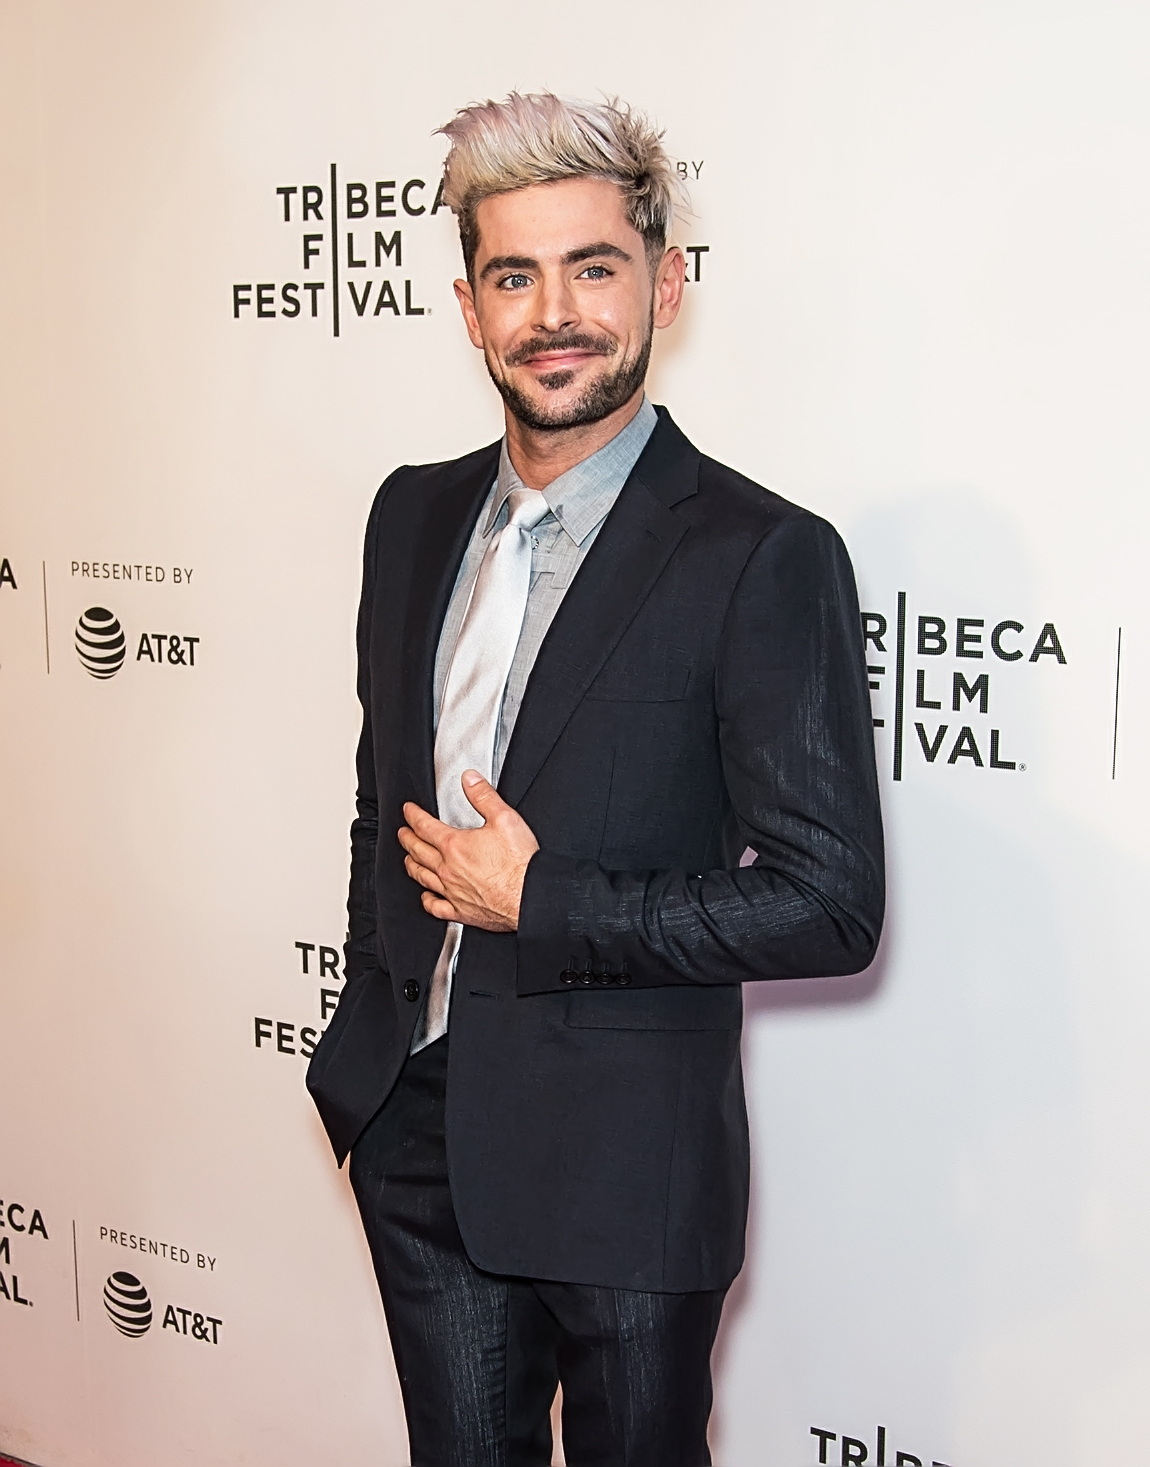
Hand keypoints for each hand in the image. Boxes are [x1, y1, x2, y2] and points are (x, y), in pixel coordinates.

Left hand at [398, 771, 539, 931]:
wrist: (529, 896)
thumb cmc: (519, 863)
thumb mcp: (505, 818)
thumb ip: (483, 796)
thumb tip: (469, 780)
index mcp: (455, 845)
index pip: (425, 826)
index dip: (413, 816)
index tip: (408, 811)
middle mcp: (448, 869)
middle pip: (418, 851)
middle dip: (407, 839)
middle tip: (403, 832)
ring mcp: (452, 892)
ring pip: (422, 877)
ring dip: (412, 865)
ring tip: (409, 858)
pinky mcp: (461, 911)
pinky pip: (436, 907)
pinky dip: (427, 900)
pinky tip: (426, 896)